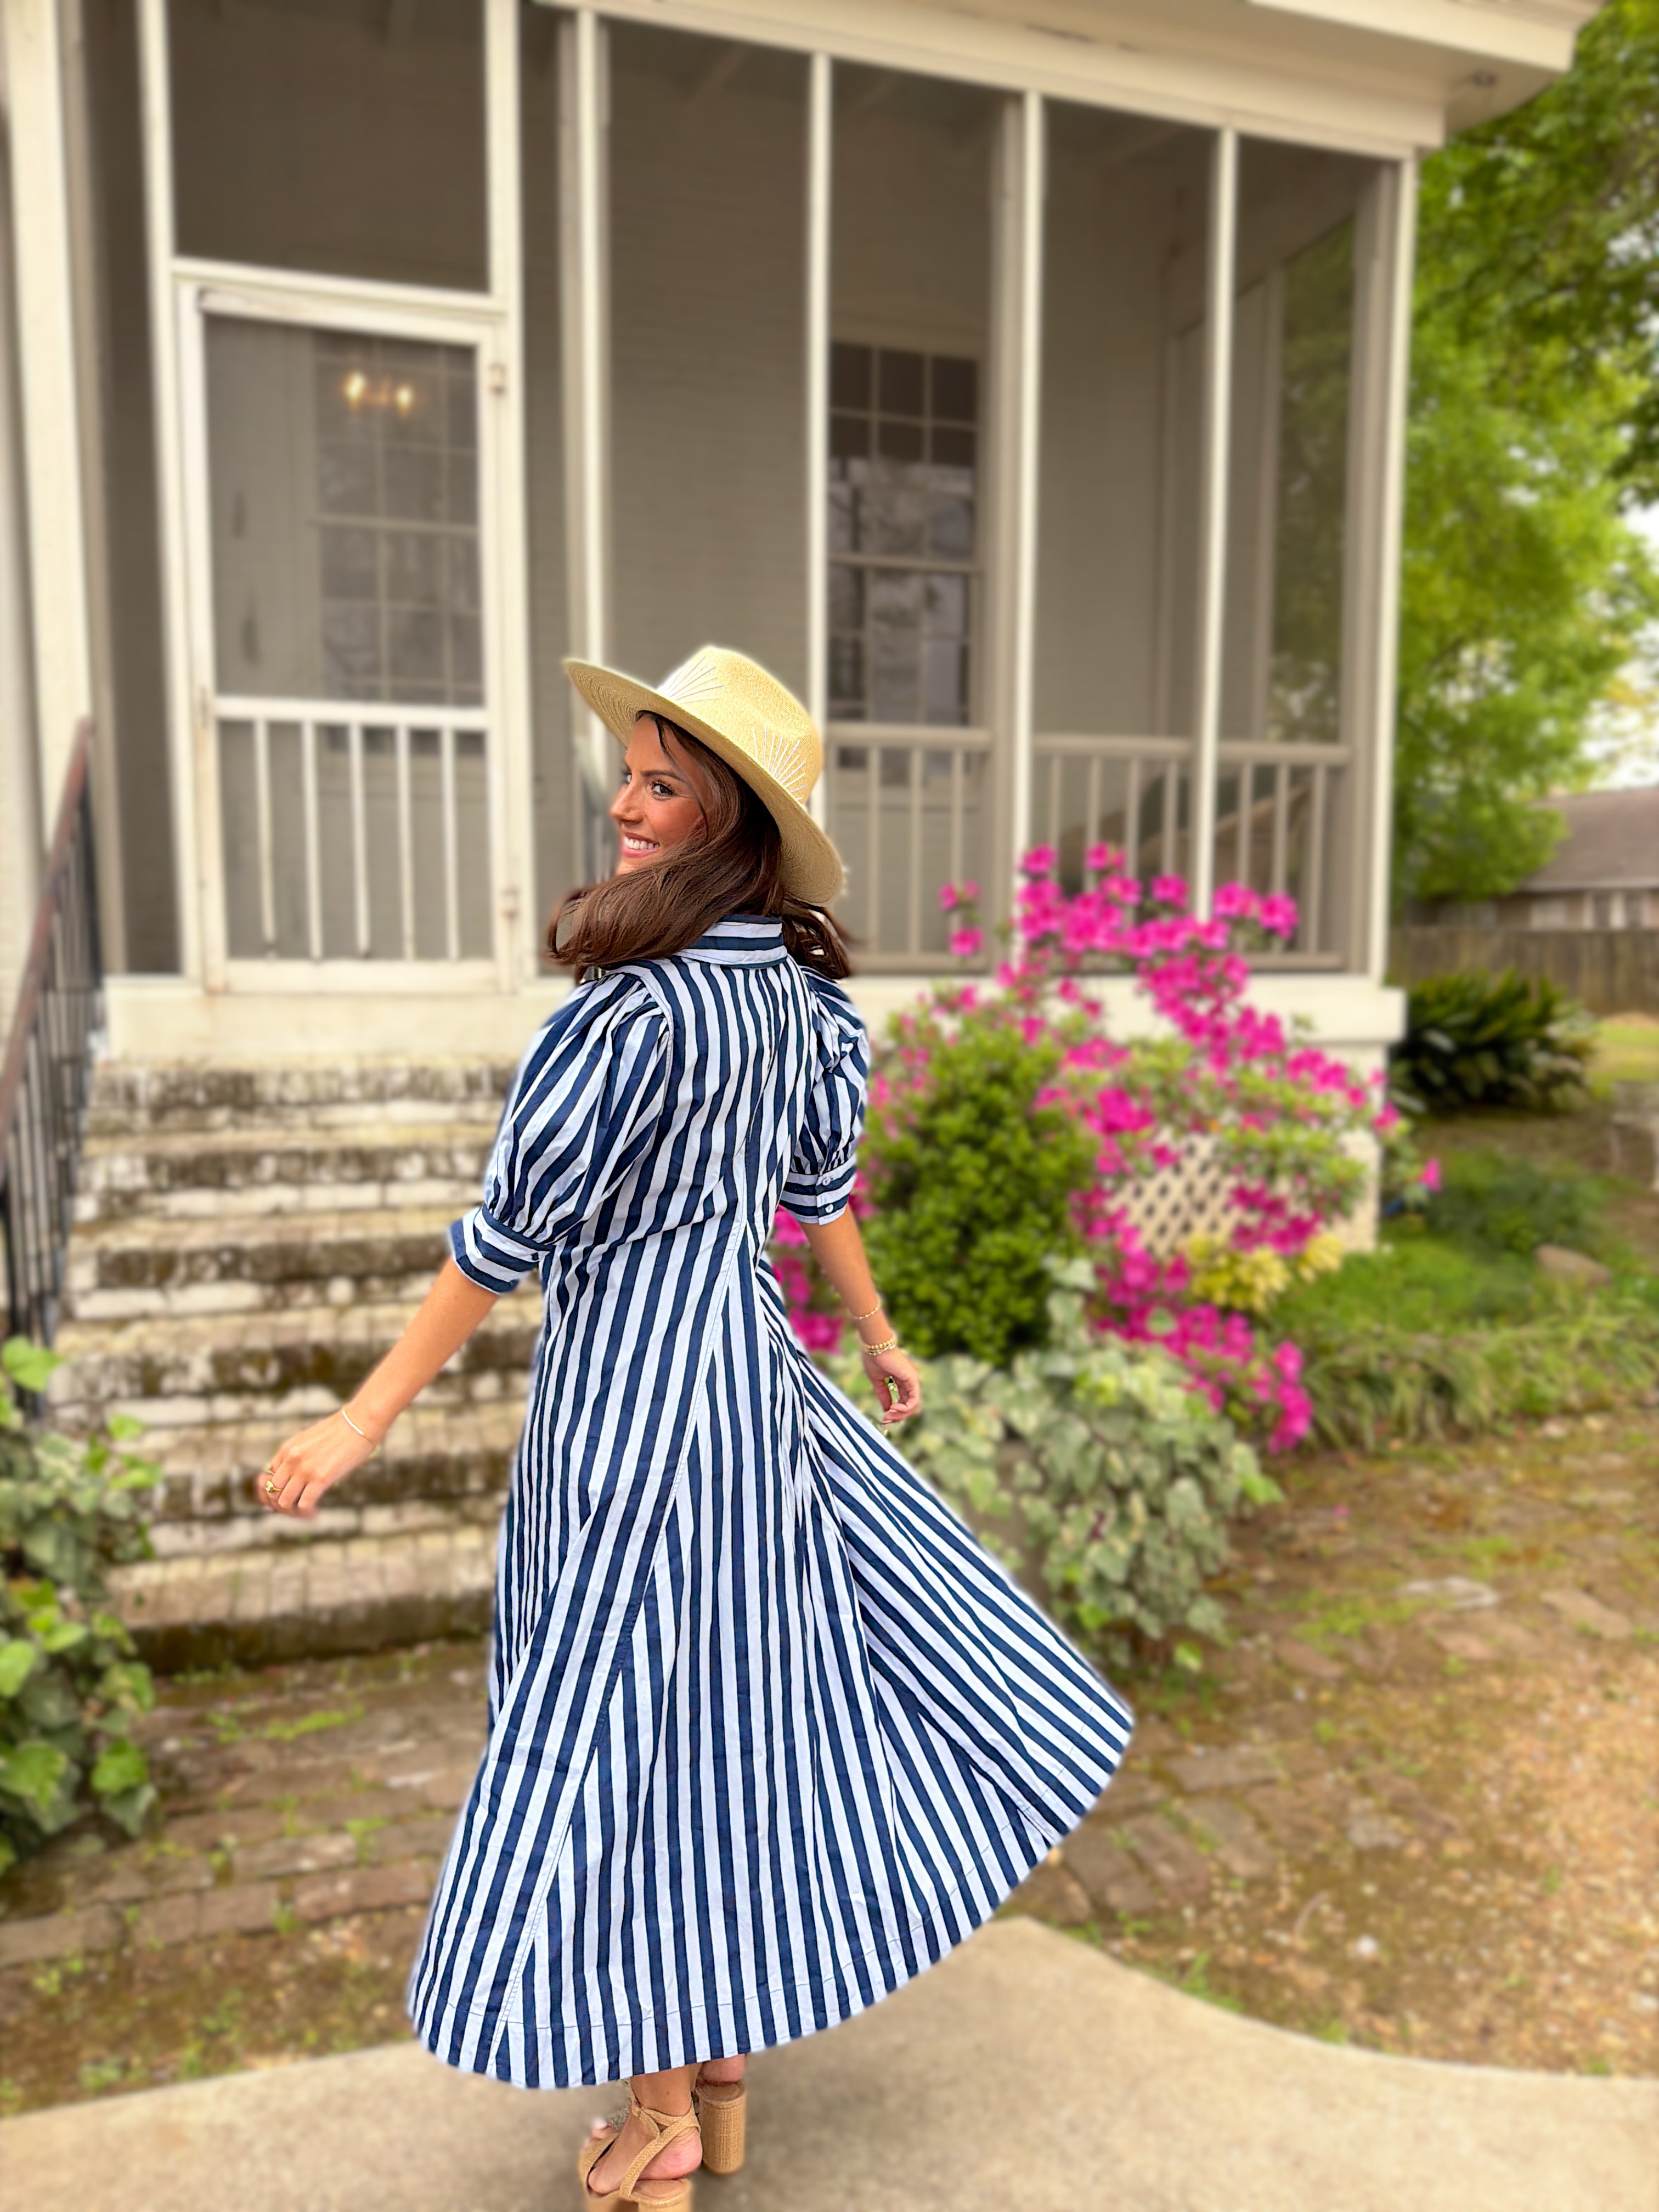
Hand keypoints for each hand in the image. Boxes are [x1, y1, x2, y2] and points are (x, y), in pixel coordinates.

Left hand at [257, 1409, 378, 1518]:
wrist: (360, 1421)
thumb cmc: (340, 1430)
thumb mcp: (310, 1440)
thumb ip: (299, 1457)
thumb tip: (296, 1479)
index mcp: (286, 1449)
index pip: (265, 1478)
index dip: (269, 1494)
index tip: (280, 1502)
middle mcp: (291, 1460)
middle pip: (272, 1493)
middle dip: (280, 1505)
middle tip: (294, 1509)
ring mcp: (304, 1469)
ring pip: (284, 1502)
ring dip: (293, 1512)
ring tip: (305, 1512)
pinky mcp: (321, 1478)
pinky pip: (304, 1505)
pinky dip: (307, 1513)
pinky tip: (314, 1512)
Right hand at [862, 1347, 920, 1428]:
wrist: (874, 1346)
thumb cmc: (874, 1358)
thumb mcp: (877, 1381)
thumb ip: (883, 1395)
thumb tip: (886, 1409)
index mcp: (902, 1380)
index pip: (904, 1401)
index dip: (895, 1412)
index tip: (884, 1418)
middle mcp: (910, 1381)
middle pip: (909, 1406)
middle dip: (898, 1416)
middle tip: (886, 1420)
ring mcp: (913, 1380)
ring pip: (913, 1405)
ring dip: (901, 1414)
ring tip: (888, 1416)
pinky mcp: (912, 1379)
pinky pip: (914, 1400)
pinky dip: (905, 1408)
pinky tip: (893, 1408)